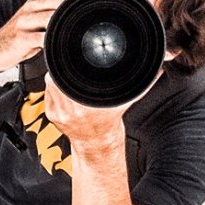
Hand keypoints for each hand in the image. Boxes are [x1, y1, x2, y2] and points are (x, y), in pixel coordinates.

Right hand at [0, 0, 85, 71]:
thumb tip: (75, 10)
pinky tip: (55, 46)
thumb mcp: (35, 17)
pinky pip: (42, 38)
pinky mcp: (22, 38)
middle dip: (72, 9)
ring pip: (51, 17)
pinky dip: (52, 43)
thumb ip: (52, 11)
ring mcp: (25, 22)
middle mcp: (30, 7)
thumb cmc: (18, 34)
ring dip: (62, 26)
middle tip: (80, 19)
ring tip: (69, 33)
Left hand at [44, 70, 161, 149]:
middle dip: (63, 69)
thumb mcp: (125, 101)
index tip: (74, 61)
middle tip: (71, 64)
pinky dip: (54, 87)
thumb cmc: (110, 121)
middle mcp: (71, 110)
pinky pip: (48, 94)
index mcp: (87, 107)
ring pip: (50, 84)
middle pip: (57, 78)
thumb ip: (142, 84)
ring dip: (57, 77)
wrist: (98, 143)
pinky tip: (64, 87)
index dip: (69, 66)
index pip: (68, 78)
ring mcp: (59, 113)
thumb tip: (156, 69)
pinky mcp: (51, 114)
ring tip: (69, 75)